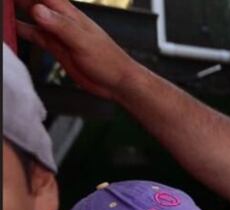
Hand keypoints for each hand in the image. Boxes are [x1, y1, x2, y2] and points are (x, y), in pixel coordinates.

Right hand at [15, 0, 140, 100]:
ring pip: (31, 17)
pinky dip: (21, 31)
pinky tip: (10, 29)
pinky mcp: (56, 48)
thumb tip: (38, 10)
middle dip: (18, 2)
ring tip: (2, 12)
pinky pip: (34, 35)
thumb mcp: (83, 41)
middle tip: (3, 5)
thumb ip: (61, 26)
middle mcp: (60, 20)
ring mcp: (57, 34)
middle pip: (33, 2)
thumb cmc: (109, 61)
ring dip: (16, 13)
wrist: (117, 82)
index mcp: (68, 13)